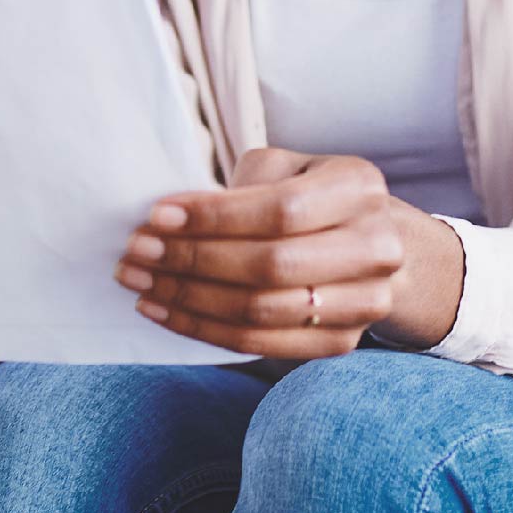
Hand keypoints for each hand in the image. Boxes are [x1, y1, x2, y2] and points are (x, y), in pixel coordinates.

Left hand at [119, 149, 457, 357]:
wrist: (371, 243)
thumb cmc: (310, 196)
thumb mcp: (286, 167)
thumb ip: (242, 184)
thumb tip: (172, 219)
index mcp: (358, 186)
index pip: (280, 210)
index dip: (215, 217)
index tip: (157, 216)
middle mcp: (375, 246)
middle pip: (271, 266)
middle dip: (192, 260)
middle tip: (137, 252)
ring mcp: (365, 301)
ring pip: (261, 312)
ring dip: (188, 299)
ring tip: (141, 283)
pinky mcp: (342, 342)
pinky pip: (261, 345)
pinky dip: (204, 330)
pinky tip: (165, 312)